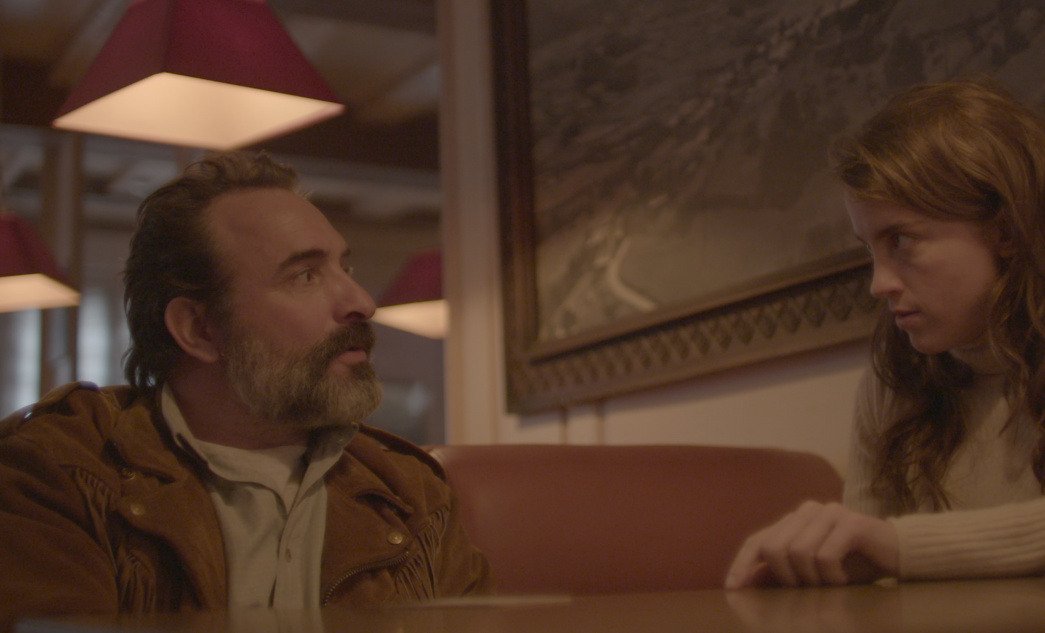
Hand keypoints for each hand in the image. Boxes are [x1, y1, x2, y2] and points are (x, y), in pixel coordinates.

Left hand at [724, 501, 898, 588]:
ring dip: (813, 579)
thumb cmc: (852, 564)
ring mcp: (829, 512)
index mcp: (794, 520)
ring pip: (798, 552)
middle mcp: (807, 510)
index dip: (742, 563)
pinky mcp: (850, 522)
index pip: (757, 540)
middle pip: (774, 547)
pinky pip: (825, 557)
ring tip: (831, 584)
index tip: (733, 588)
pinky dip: (832, 577)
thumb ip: (783, 570)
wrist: (897, 555)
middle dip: (787, 577)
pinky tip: (844, 580)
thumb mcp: (811, 570)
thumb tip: (747, 581)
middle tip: (807, 589)